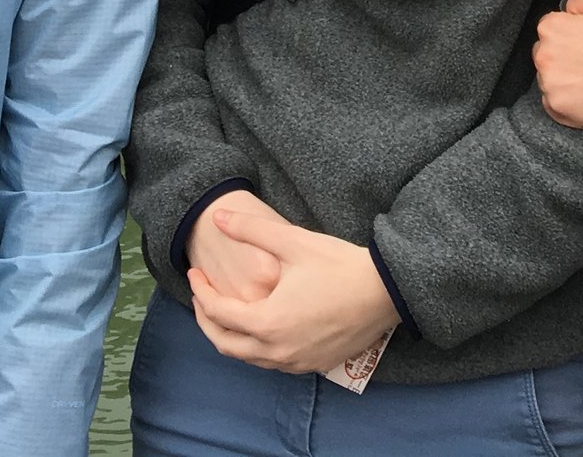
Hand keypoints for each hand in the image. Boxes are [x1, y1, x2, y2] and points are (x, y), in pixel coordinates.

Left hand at [188, 207, 399, 372]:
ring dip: (230, 335)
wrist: (387, 290)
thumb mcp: (293, 241)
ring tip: (225, 308)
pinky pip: (272, 363)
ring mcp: (297, 363)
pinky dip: (255, 347)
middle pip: (226, 344)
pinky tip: (259, 326)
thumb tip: (218, 216)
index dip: (201, 291)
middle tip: (202, 294)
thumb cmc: (340, 264)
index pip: (218, 313)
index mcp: (268, 322)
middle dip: (206, 319)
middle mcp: (278, 351)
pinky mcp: (314, 366)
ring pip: (248, 358)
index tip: (195, 273)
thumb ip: (251, 229)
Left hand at [533, 0, 582, 129]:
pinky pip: (554, 104)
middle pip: (547, 54)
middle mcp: (544, 56)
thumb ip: (581, 2)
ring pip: (550, 79)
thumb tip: (568, 10)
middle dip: (563, 55)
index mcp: (553, 28)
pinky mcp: (559, 109)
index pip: (550, 28)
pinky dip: (568, 101)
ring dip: (565, 79)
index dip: (571, 32)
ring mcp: (550, 85)